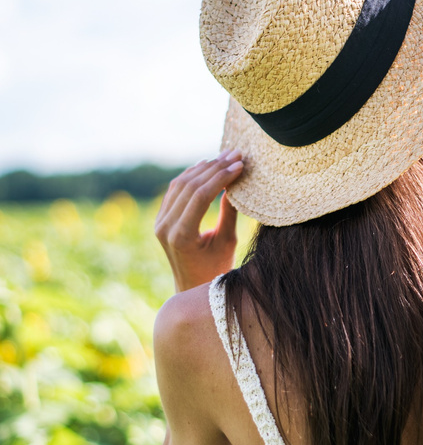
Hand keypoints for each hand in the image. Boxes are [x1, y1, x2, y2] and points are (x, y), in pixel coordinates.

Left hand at [155, 150, 243, 292]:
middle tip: (235, 155)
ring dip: (203, 168)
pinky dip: (191, 176)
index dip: (221, 176)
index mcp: (181, 235)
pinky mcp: (160, 219)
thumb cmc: (215, 271)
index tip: (240, 165)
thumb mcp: (227, 242)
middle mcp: (164, 226)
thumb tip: (235, 184)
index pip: (200, 195)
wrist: (192, 289)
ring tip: (225, 156)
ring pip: (179, 184)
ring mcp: (159, 222)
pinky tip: (207, 166)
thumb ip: (229, 212)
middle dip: (214, 167)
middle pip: (189, 186)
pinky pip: (174, 190)